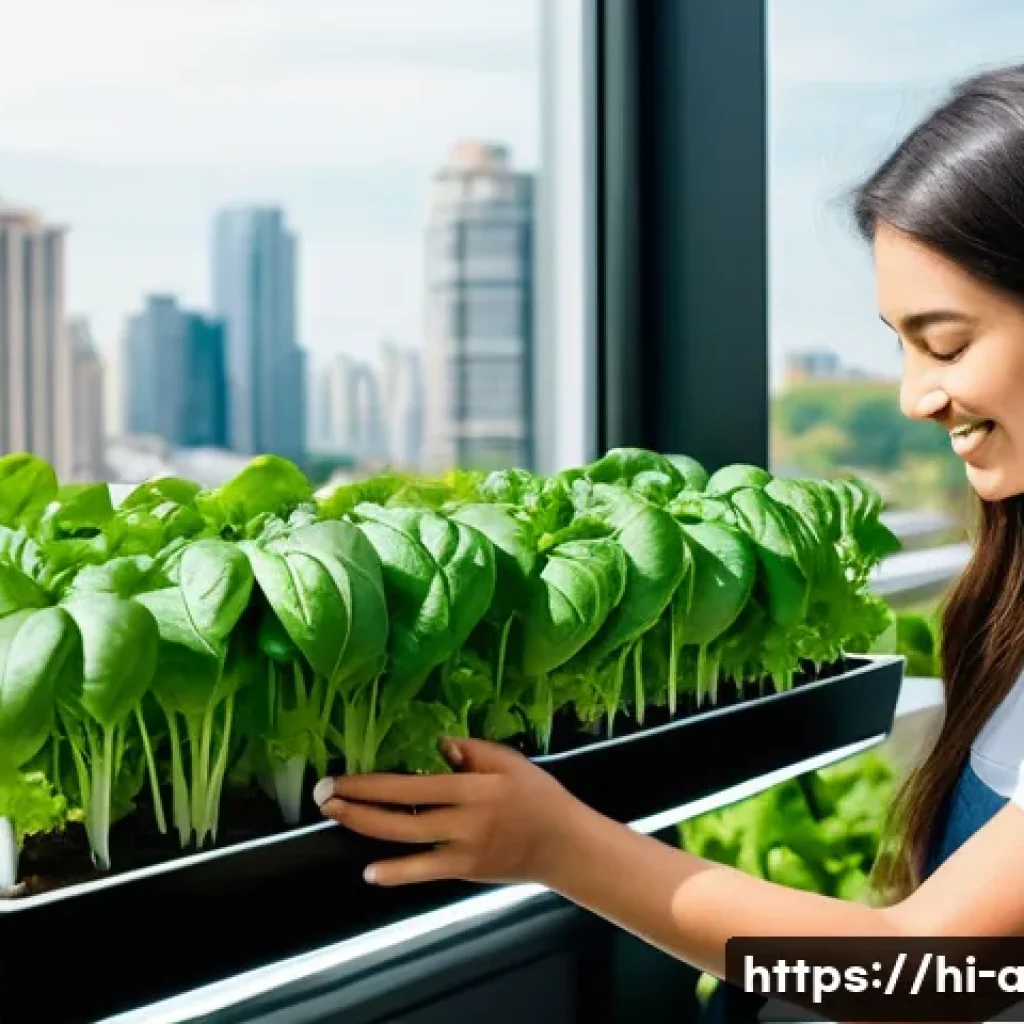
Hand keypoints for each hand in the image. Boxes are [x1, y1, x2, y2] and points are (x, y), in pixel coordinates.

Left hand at [312, 737, 586, 887]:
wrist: (565, 846)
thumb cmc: (539, 796)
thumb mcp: (511, 762)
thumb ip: (473, 751)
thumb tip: (437, 745)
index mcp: (474, 788)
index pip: (412, 786)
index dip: (372, 783)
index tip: (340, 778)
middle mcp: (464, 821)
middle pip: (400, 816)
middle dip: (356, 806)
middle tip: (322, 796)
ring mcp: (463, 850)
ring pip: (406, 841)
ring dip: (366, 829)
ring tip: (335, 816)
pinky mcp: (466, 870)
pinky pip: (426, 872)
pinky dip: (398, 873)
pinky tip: (370, 872)